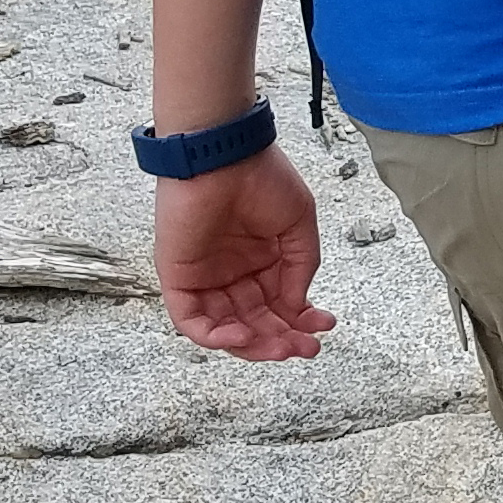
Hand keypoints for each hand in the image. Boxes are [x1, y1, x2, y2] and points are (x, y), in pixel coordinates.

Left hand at [156, 145, 332, 358]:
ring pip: (226, 328)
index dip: (300, 321)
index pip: (278, 304)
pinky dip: (216, 336)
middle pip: (255, 322)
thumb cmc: (260, 176)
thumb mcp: (298, 224)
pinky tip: (244, 336)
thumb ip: (301, 267)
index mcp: (260, 259)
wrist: (224, 153)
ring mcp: (205, 277)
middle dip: (281, 340)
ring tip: (281, 348)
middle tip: (305, 349)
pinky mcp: (179, 278)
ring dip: (254, 345)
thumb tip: (297, 306)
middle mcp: (232, 272)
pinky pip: (193, 320)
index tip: (323, 326)